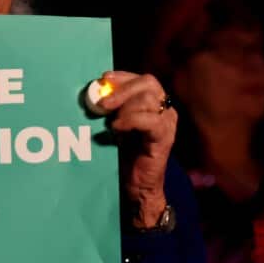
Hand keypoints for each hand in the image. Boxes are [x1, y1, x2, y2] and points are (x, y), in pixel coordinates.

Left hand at [93, 71, 176, 227]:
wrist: (137, 186)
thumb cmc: (126, 155)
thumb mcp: (117, 125)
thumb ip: (112, 108)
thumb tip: (96, 92)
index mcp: (155, 103)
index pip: (143, 79)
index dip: (123, 77)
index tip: (104, 78)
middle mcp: (165, 110)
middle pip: (148, 83)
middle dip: (122, 90)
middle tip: (103, 103)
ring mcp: (167, 123)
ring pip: (149, 99)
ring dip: (125, 106)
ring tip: (110, 120)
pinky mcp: (165, 138)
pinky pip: (150, 120)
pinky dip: (131, 120)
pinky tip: (117, 128)